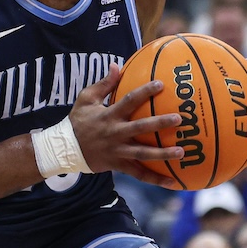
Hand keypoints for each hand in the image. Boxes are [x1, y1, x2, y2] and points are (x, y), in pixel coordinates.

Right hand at [68, 65, 183, 187]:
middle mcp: (115, 133)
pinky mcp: (118, 165)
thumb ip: (104, 84)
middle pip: (141, 128)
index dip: (144, 92)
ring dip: (162, 153)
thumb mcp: (86, 99)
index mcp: (109, 115)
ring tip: (181, 151)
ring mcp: (118, 151)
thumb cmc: (78, 121)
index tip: (161, 84)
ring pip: (143, 153)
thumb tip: (117, 66)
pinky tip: (171, 181)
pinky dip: (154, 179)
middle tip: (178, 119)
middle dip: (160, 123)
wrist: (65, 148)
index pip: (129, 101)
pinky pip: (138, 173)